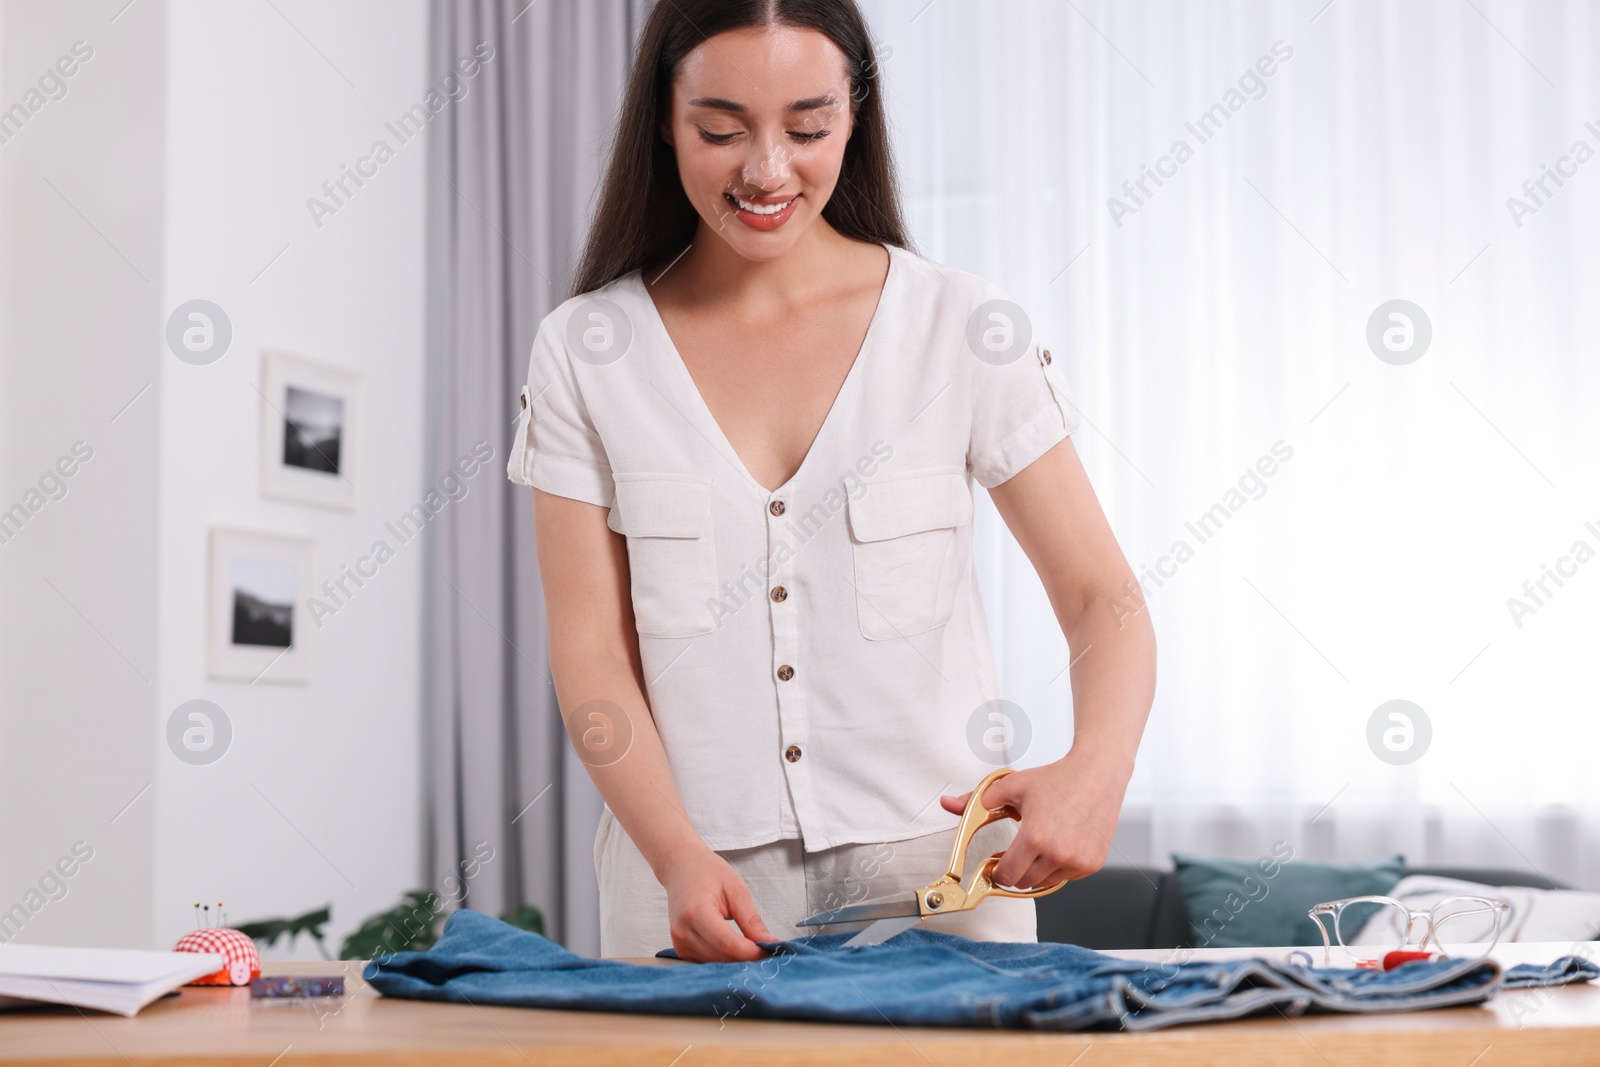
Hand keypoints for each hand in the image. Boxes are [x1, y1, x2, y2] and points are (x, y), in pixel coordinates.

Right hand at [659, 846, 775, 962]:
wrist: (681, 867)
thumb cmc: (706, 872)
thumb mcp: (736, 890)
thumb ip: (751, 920)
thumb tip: (768, 942)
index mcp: (696, 912)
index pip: (727, 944)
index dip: (751, 952)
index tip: (769, 950)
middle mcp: (683, 931)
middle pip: (722, 957)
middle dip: (747, 957)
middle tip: (766, 949)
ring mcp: (679, 942)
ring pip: (716, 963)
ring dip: (736, 959)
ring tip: (751, 945)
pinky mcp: (681, 949)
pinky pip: (707, 961)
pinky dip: (724, 958)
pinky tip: (734, 947)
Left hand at [939, 753, 1128, 891]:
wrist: (1097, 774)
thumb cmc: (1056, 779)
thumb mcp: (1012, 785)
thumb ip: (976, 800)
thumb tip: (947, 804)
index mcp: (1035, 837)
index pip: (1007, 876)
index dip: (996, 872)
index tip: (994, 864)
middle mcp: (1059, 854)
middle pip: (1024, 884)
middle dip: (1014, 872)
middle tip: (1013, 855)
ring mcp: (1079, 861)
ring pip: (1046, 883)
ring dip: (1037, 871)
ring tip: (1037, 846)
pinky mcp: (1093, 864)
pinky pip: (1067, 878)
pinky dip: (1058, 868)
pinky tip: (1058, 845)